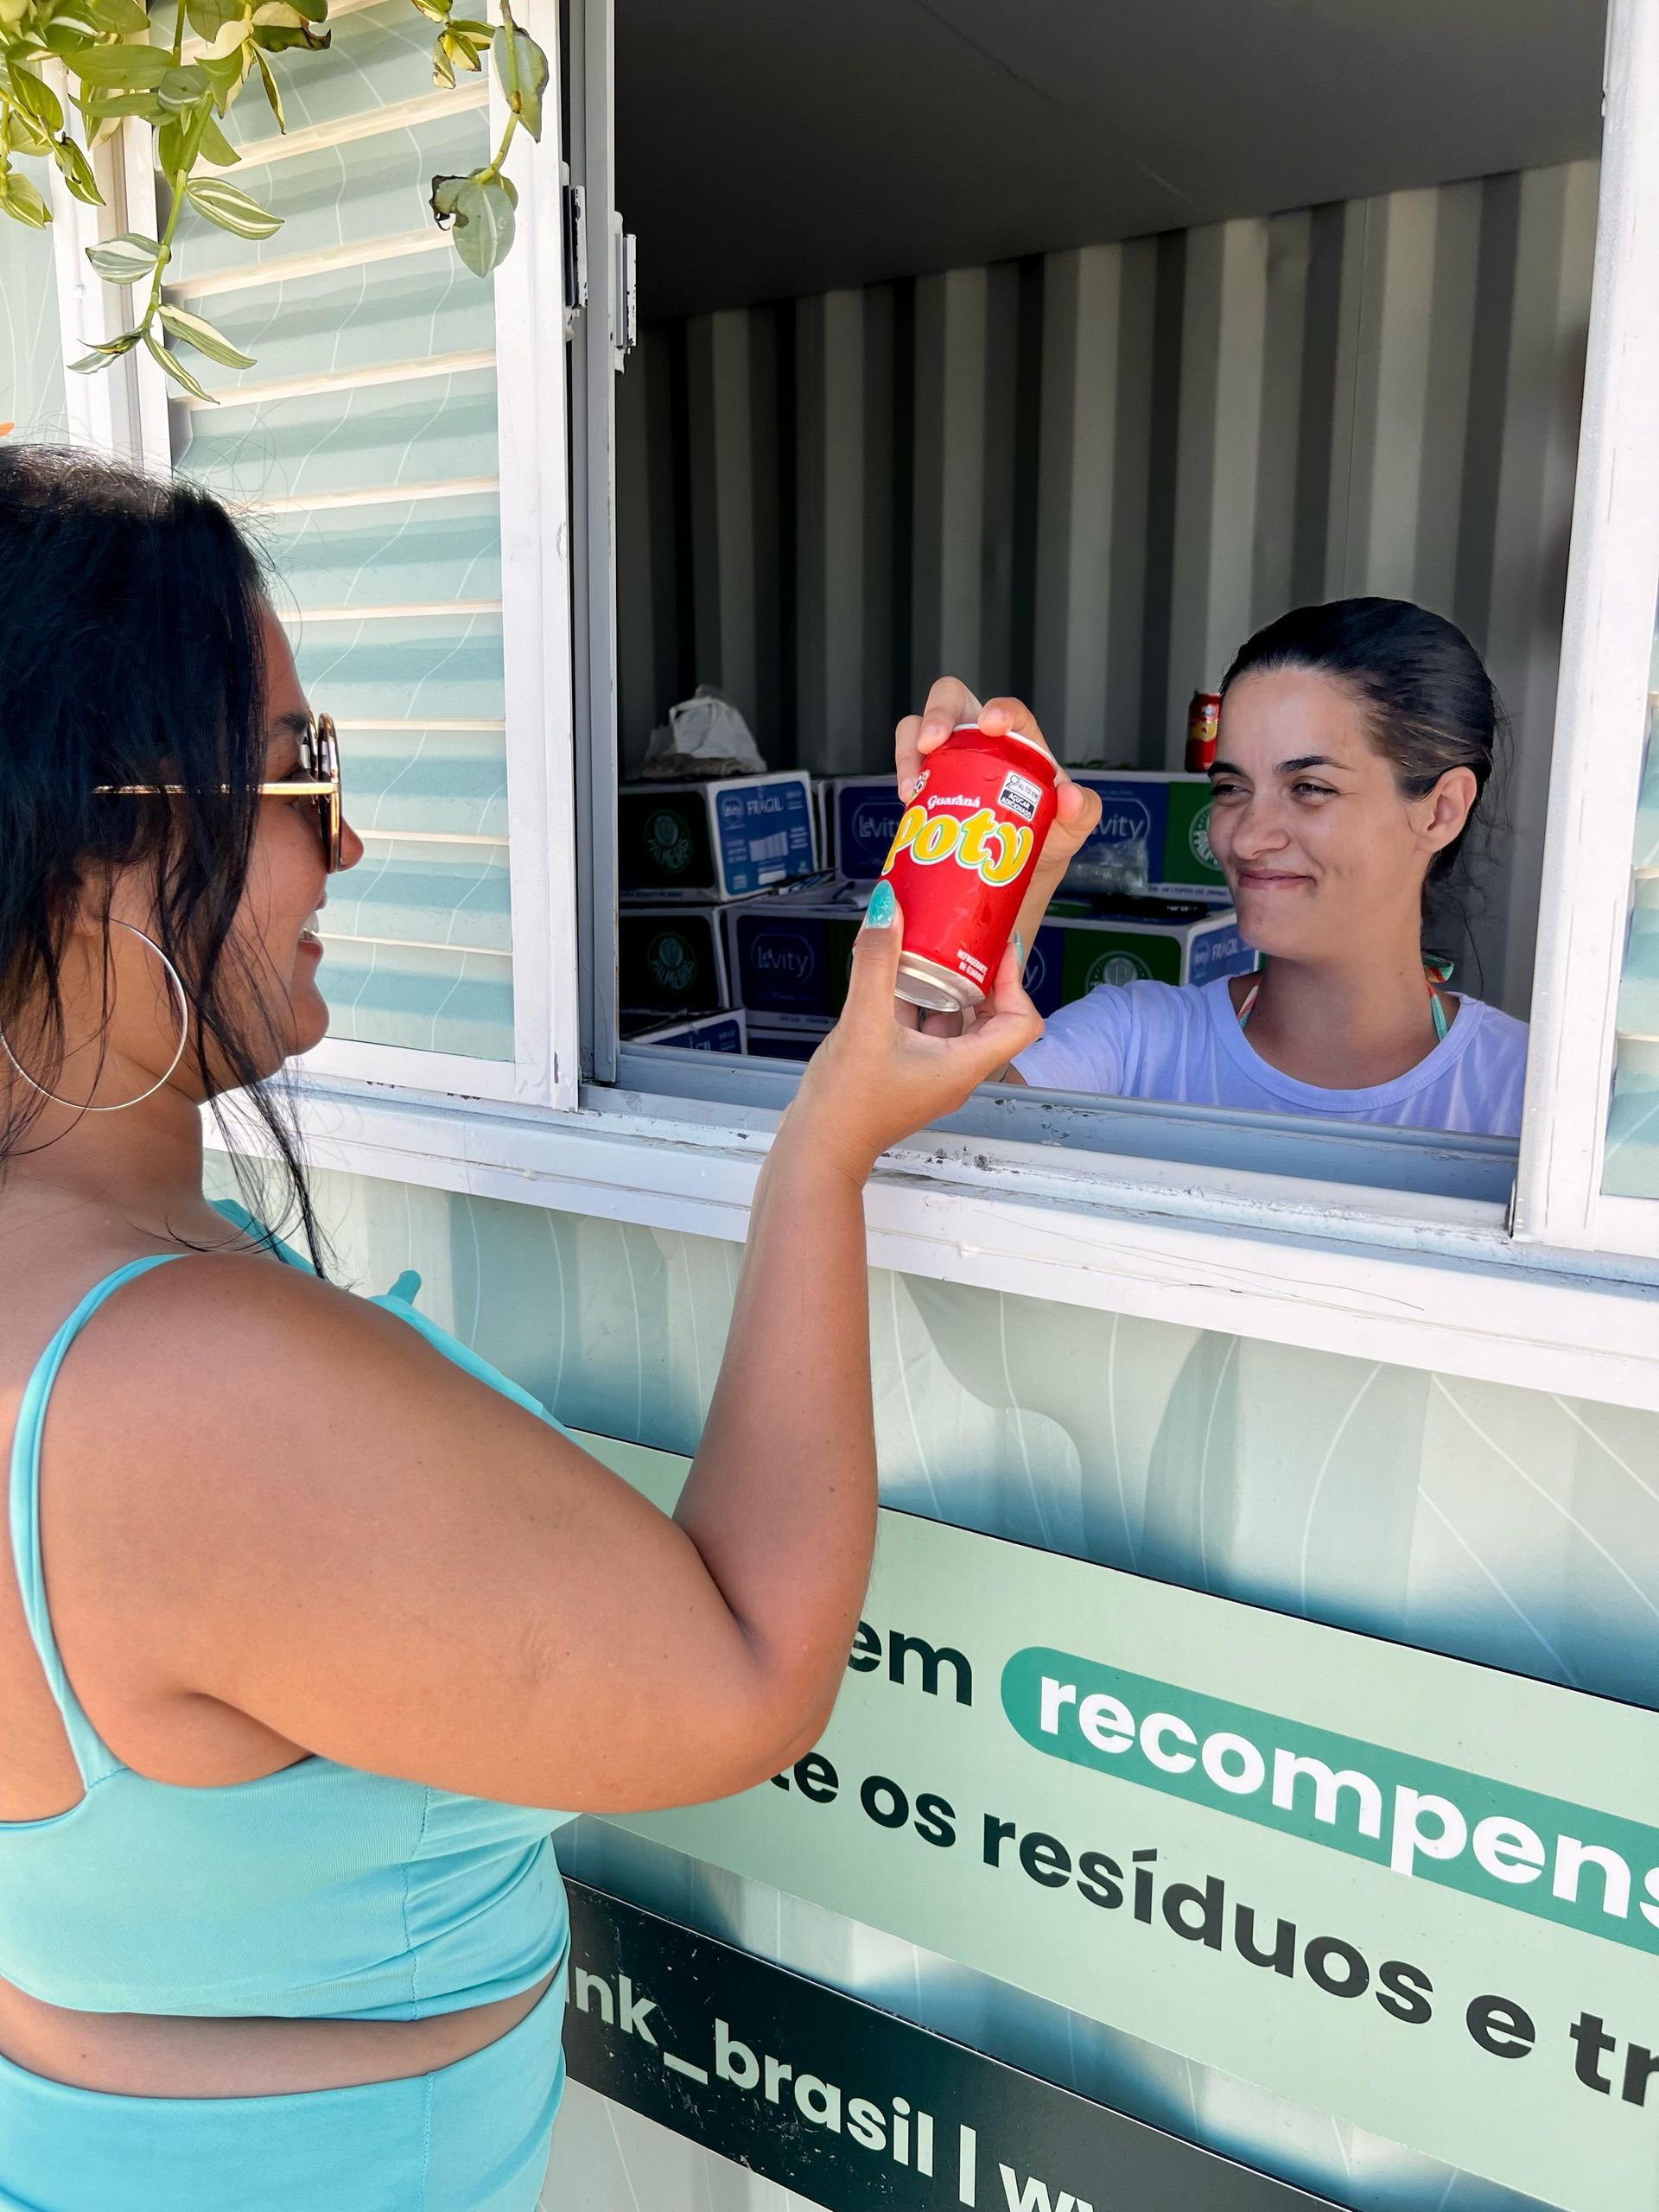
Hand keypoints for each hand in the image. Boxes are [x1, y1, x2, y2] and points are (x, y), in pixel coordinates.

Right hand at [782, 894, 1041, 1179]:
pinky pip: (925, 1034)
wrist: (817, 1151)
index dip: (1015, 981)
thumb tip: (887, 907)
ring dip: (946, 989)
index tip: (995, 948)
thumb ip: (877, 962)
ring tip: (927, 953)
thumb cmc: (847, 1103)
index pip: (1021, 1022)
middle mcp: (956, 1071)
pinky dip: (917, 1005)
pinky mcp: (906, 1076)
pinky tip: (891, 981)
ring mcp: (931, 1076)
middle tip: (961, 942)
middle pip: (991, 1019)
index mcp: (964, 1064)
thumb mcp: (863, 1021)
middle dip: (979, 977)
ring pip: (955, 1025)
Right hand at [894, 679, 1102, 994]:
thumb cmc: (1046, 835)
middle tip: (931, 743)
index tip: (990, 723)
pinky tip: (909, 800)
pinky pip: (907, 768)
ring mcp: (948, 760)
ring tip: (911, 784)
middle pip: (950, 701)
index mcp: (1018, 741)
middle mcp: (978, 741)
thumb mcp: (1073, 825)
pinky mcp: (926, 785)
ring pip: (916, 730)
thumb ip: (1082, 810)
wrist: (1018, 871)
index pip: (1008, 711)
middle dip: (937, 714)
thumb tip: (1069, 797)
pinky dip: (904, 778)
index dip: (998, 709)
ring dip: (908, 749)